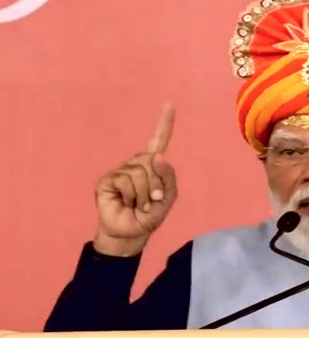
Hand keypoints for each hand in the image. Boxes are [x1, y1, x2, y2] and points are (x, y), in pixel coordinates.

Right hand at [93, 104, 177, 255]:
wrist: (130, 233)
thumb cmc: (150, 215)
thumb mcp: (167, 198)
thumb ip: (168, 178)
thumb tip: (157, 156)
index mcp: (153, 165)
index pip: (159, 140)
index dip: (165, 123)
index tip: (170, 104)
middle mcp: (137, 163)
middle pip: (153, 162)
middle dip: (157, 185)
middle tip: (153, 202)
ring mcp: (121, 170)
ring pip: (141, 172)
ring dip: (145, 194)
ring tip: (140, 205)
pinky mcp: (108, 180)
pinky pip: (126, 180)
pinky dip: (132, 196)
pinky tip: (127, 203)